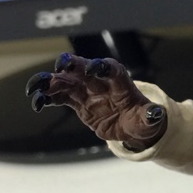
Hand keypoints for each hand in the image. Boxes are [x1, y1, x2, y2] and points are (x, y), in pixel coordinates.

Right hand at [26, 54, 166, 149]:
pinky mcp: (77, 102)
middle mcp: (100, 82)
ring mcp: (86, 91)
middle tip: (60, 66)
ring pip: (66, 81)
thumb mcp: (149, 120)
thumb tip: (157, 114)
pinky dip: (47, 98)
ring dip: (50, 82)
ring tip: (35, 88)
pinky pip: (59, 97)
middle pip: (83, 69)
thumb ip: (150, 117)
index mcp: (120, 82)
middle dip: (72, 66)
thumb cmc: (142, 119)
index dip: (102, 67)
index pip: (111, 69)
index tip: (93, 68)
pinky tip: (37, 102)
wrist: (131, 126)